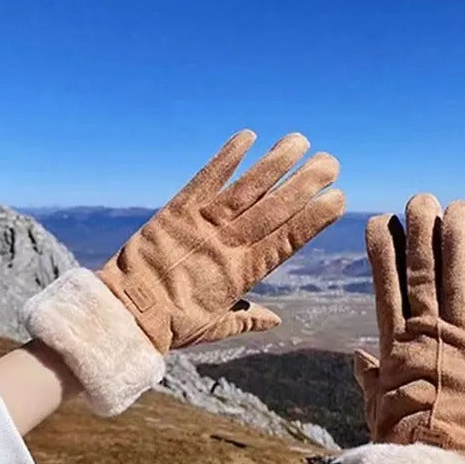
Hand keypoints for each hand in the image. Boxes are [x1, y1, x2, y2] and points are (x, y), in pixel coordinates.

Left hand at [98, 130, 344, 352]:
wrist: (126, 315)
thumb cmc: (171, 325)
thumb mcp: (214, 327)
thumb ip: (247, 319)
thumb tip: (277, 320)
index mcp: (241, 274)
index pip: (287, 241)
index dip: (313, 219)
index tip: (338, 199)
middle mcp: (227, 245)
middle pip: (273, 209)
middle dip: (304, 184)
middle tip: (331, 162)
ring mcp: (202, 225)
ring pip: (246, 189)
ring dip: (274, 164)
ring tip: (299, 141)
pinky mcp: (176, 211)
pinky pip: (205, 179)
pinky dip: (226, 157)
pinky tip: (248, 137)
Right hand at [329, 194, 464, 463]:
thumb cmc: (399, 442)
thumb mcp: (376, 407)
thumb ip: (368, 378)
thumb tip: (355, 359)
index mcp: (395, 346)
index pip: (386, 287)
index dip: (382, 252)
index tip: (379, 221)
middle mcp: (426, 335)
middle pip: (422, 273)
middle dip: (421, 233)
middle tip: (423, 198)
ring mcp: (460, 342)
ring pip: (457, 279)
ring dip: (458, 240)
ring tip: (457, 206)